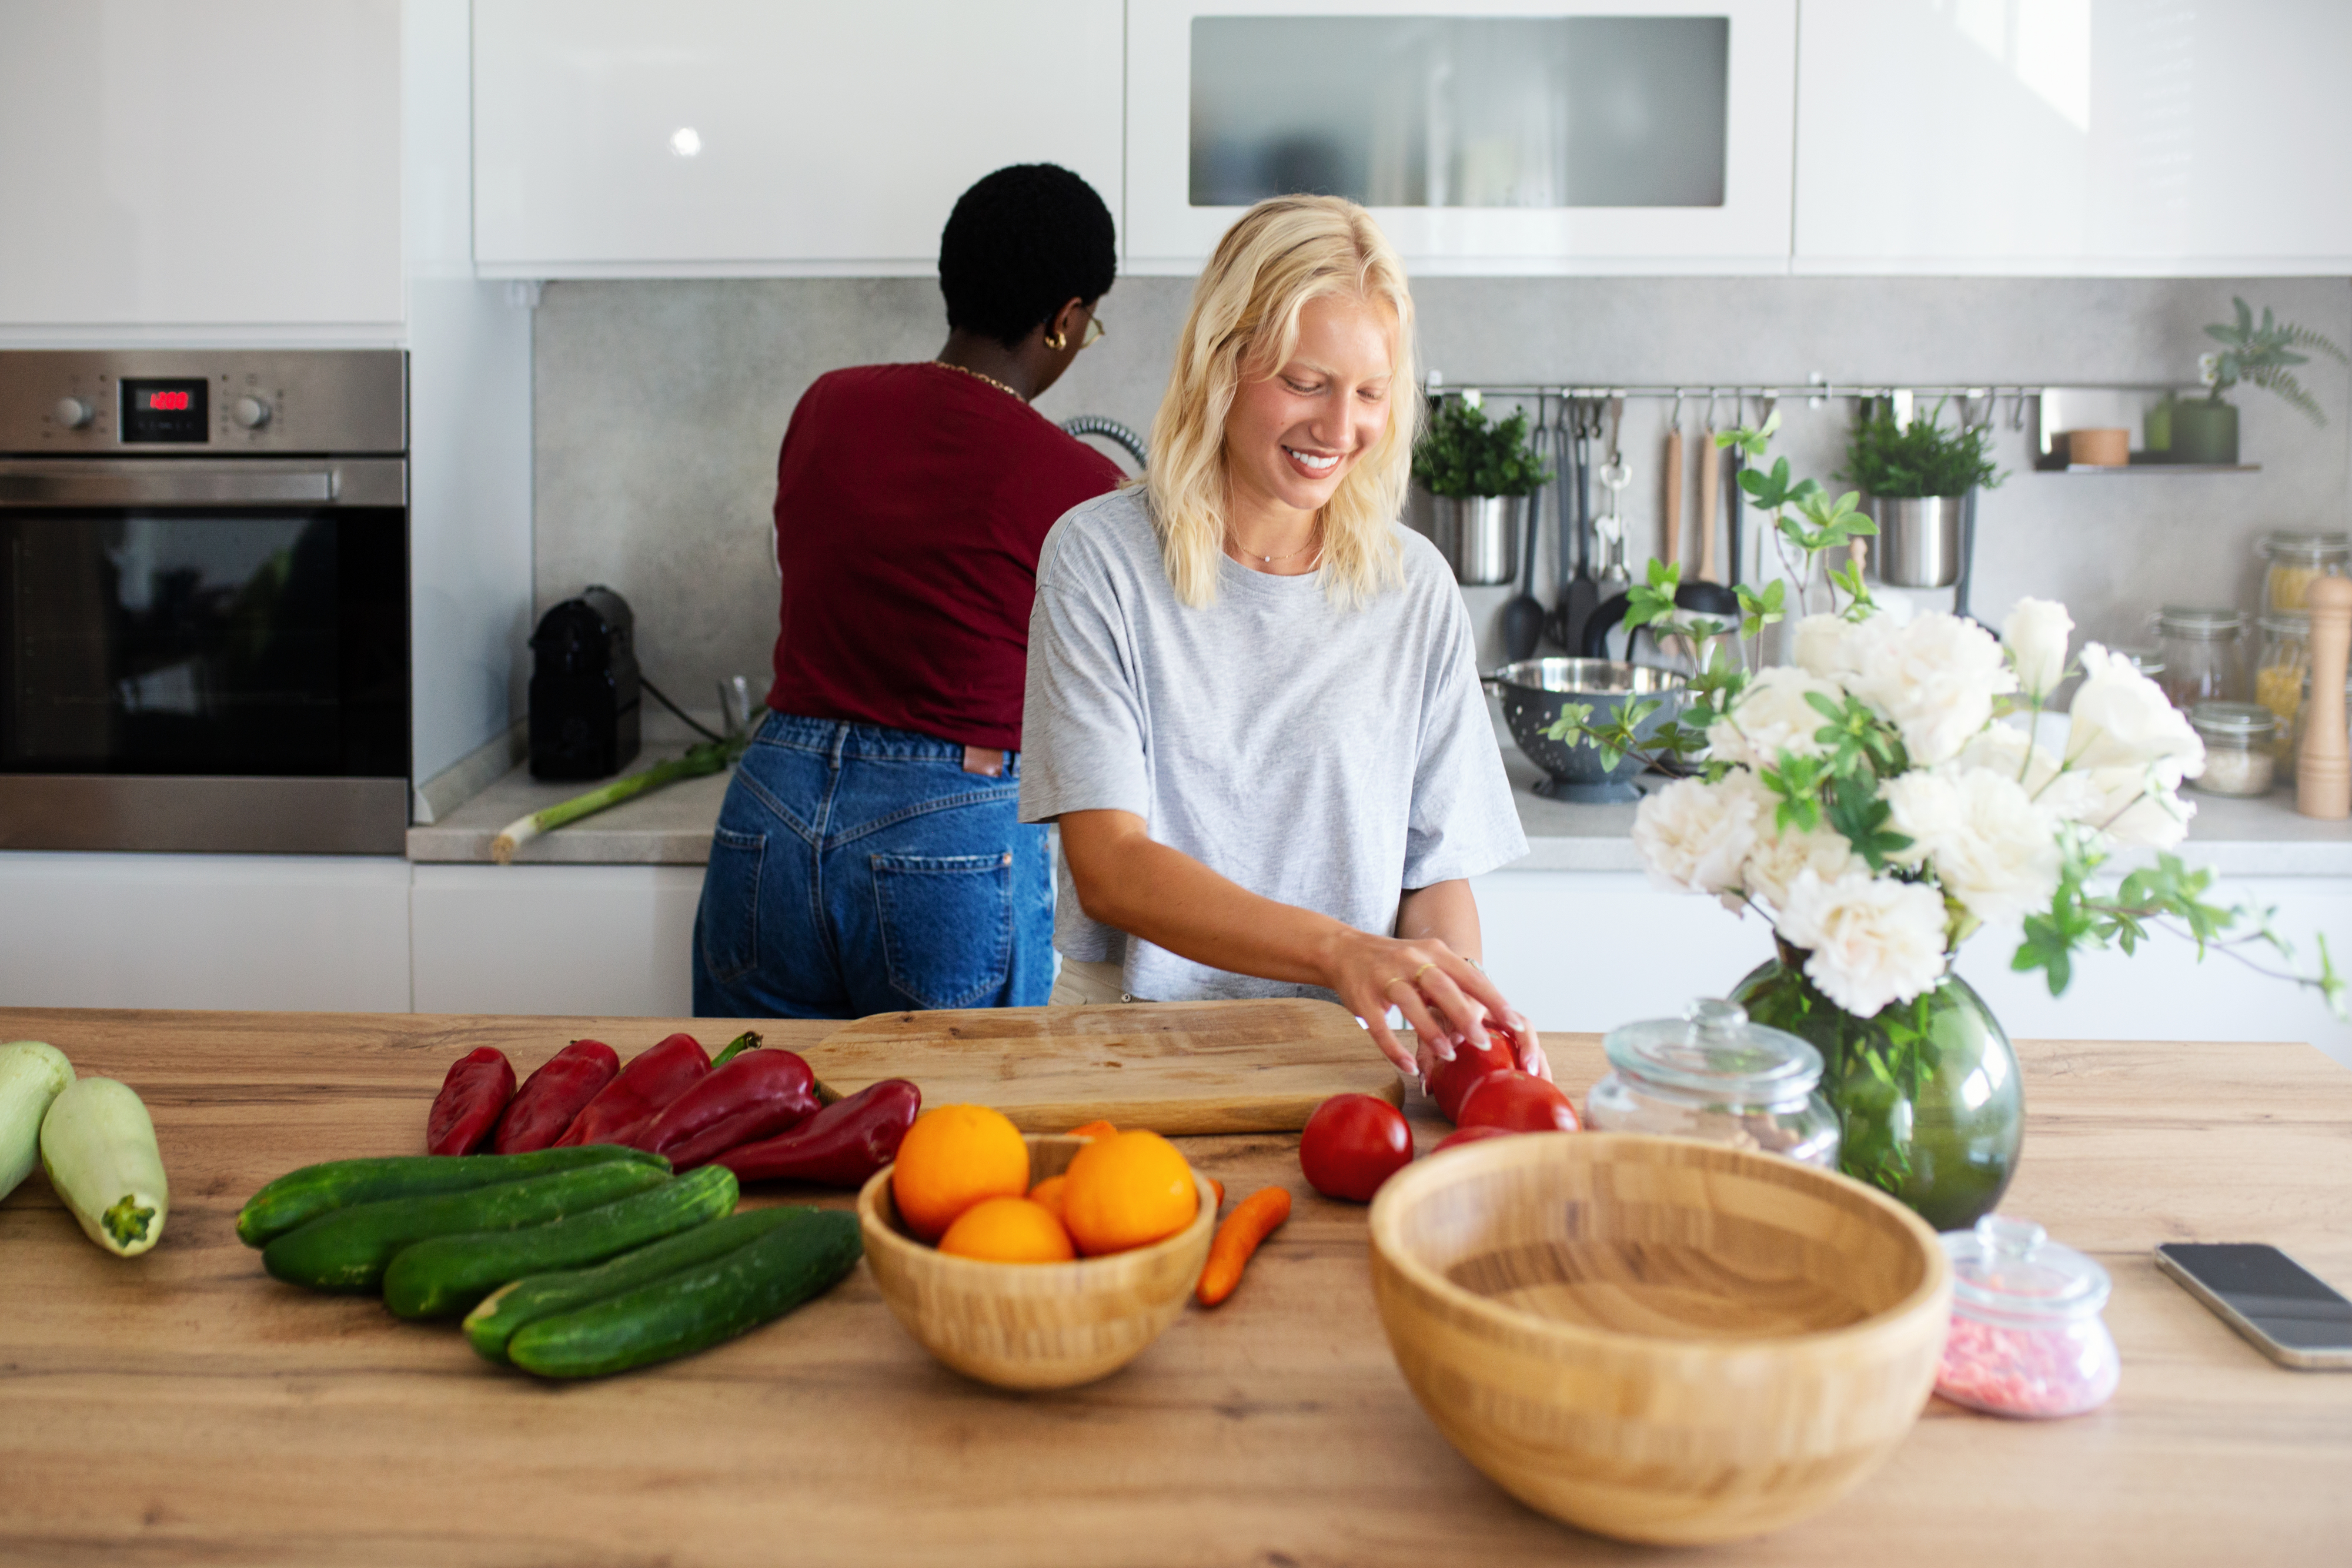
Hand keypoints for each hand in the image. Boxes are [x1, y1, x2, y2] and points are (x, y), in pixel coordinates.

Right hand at [1320, 932, 1538, 1080]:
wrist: (1344, 950)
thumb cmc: (1395, 962)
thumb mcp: (1428, 961)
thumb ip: (1454, 984)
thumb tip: (1489, 1018)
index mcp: (1434, 952)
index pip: (1470, 975)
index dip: (1493, 999)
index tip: (1515, 1023)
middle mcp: (1412, 961)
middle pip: (1442, 987)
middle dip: (1464, 1016)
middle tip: (1484, 1043)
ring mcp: (1385, 978)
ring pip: (1411, 1005)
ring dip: (1431, 1032)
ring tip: (1449, 1055)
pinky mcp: (1363, 997)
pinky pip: (1380, 1026)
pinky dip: (1395, 1049)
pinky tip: (1408, 1067)